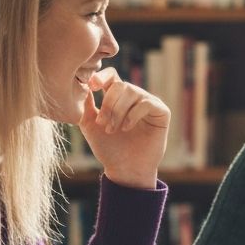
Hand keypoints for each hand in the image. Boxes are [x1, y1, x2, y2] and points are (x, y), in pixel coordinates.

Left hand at [79, 67, 169, 188]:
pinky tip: (127, 128)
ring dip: (118, 111)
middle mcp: (134, 97)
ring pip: (131, 92)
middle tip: (103, 124)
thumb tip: (82, 83)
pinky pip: (146, 103)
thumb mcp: (90, 124)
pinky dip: (132, 115)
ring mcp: (149, 103)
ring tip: (113, 129)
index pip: (111, 76)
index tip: (91, 86)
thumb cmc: (108, 148)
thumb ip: (86, 104)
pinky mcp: (161, 112)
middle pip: (119, 85)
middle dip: (108, 104)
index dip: (101, 77)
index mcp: (118, 97)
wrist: (125, 169)